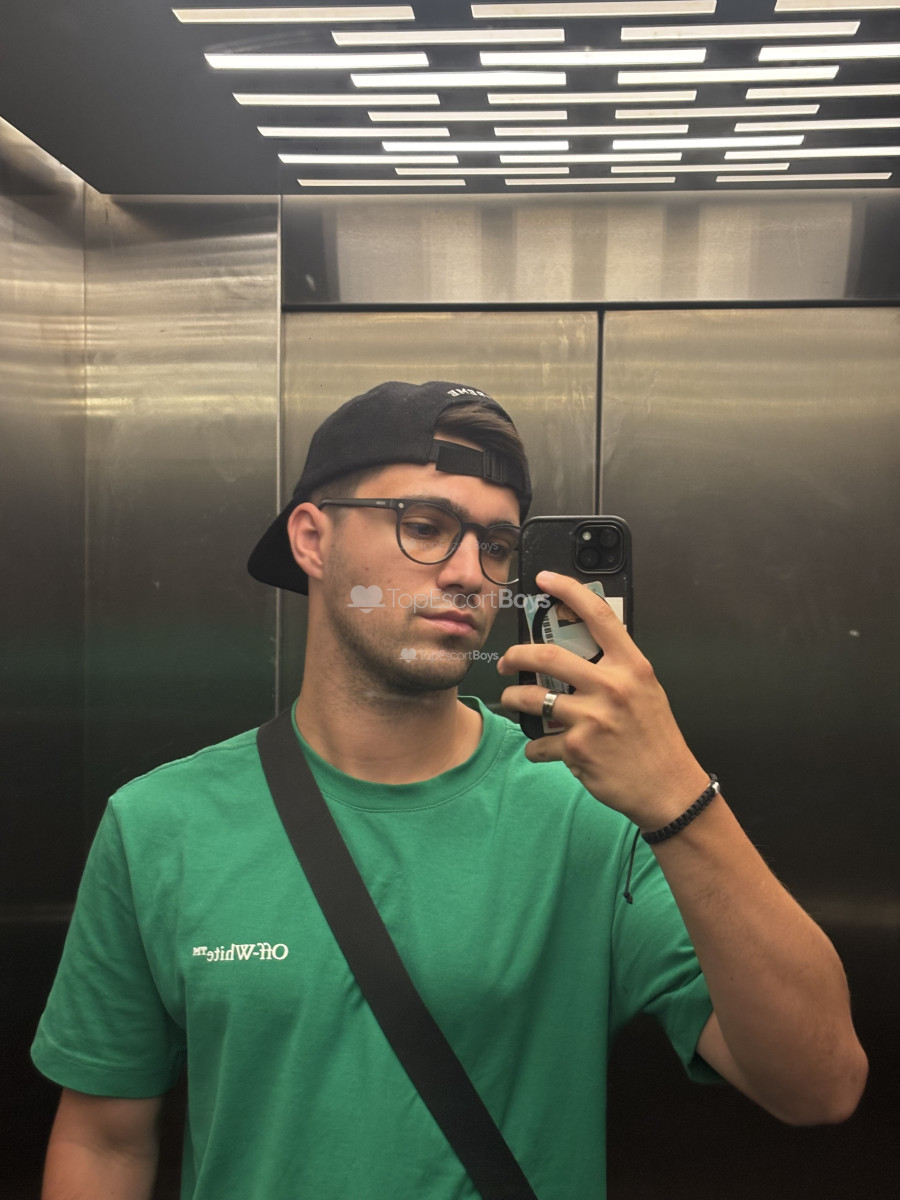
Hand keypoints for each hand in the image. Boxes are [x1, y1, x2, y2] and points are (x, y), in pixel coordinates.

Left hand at [498, 572, 709, 829]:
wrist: (669, 787)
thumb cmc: (656, 739)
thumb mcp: (646, 691)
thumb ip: (616, 669)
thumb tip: (579, 652)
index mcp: (631, 667)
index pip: (597, 615)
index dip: (568, 590)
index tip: (546, 579)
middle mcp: (611, 687)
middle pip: (547, 655)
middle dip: (515, 654)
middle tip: (506, 660)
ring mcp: (592, 717)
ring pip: (531, 697)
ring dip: (514, 698)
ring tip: (513, 700)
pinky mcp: (577, 748)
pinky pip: (539, 742)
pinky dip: (534, 747)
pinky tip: (540, 749)